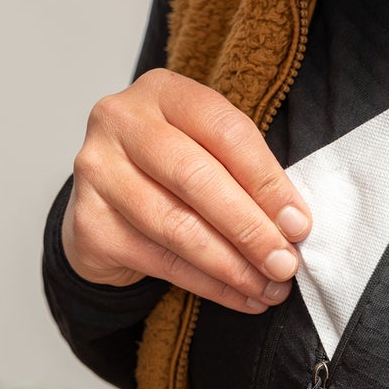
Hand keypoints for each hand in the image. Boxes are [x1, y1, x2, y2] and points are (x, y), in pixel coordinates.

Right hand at [62, 68, 310, 313]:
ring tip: (269, 287)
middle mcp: (120, 121)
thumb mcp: (209, 152)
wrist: (106, 206)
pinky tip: (241, 297)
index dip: (268, 182)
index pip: (226, 131)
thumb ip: (246, 174)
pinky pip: (160, 260)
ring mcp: (97, 171)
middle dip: (250, 228)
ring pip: (176, 226)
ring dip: (232, 266)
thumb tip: (293, 225)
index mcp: (163, 92)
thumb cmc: (172, 173)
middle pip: (196, 178)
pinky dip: (208, 285)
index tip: (299, 224)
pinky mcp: (89, 222)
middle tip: (285, 263)